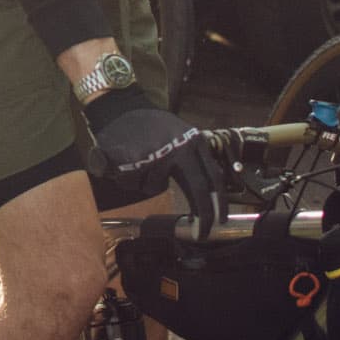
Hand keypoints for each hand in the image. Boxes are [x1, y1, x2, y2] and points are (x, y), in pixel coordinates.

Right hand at [84, 87, 223, 236]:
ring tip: (138, 161)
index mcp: (193, 143)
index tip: (220, 221)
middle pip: (196, 188)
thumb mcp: (180, 135)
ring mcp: (157, 155)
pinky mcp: (134, 160)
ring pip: (154, 186)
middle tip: (203, 233)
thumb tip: (209, 194)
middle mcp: (179, 149)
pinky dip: (127, 177)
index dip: (218, 202)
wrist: (119, 106)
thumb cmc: (151, 125)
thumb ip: (193, 159)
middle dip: (203, 215)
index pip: (212, 176)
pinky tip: (124, 161)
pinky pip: (133, 182)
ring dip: (145, 181)